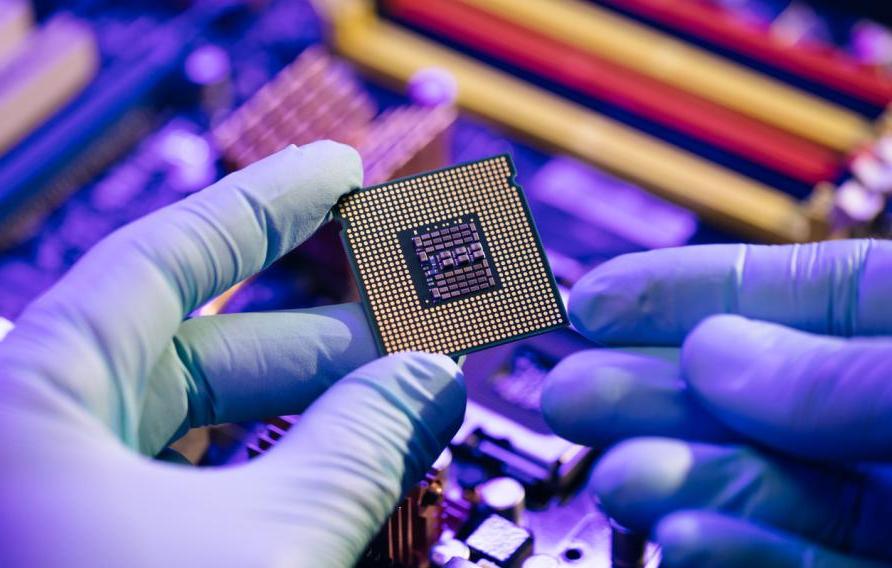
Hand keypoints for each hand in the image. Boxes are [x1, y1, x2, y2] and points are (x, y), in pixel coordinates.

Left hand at [0, 142, 465, 566]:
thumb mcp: (260, 543)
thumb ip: (357, 449)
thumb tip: (431, 381)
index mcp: (30, 397)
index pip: (170, 255)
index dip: (269, 204)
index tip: (337, 170)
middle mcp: (31, 433)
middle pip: (194, 342)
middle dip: (317, 331)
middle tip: (407, 323)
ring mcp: (54, 493)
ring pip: (190, 421)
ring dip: (298, 407)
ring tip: (386, 403)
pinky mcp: (80, 546)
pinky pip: (180, 481)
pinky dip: (260, 470)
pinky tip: (321, 470)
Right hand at [542, 241, 891, 566]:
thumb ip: (844, 372)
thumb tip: (714, 352)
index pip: (799, 295)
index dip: (689, 291)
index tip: (600, 298)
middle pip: (762, 399)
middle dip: (658, 395)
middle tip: (574, 394)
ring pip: (777, 489)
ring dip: (687, 483)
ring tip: (621, 479)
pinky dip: (745, 555)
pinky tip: (687, 538)